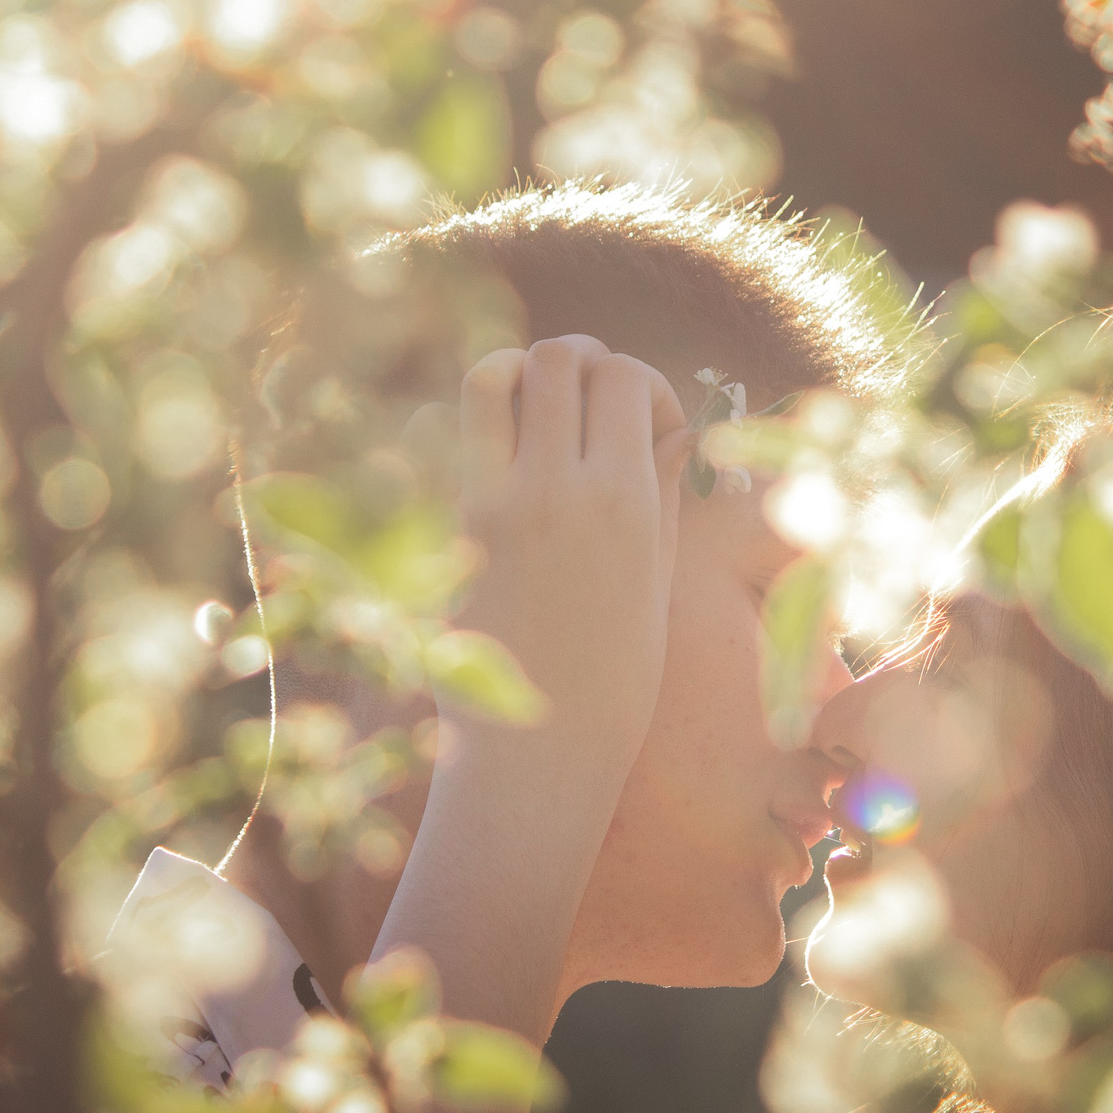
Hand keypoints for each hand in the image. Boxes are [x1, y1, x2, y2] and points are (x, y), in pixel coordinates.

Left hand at [448, 336, 690, 776]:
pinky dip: (464, 426)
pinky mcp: (438, 527)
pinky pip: (437, 435)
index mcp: (619, 499)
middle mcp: (549, 487)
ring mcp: (485, 503)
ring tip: (536, 410)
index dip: (641, 383)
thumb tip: (675, 428)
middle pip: (558, 358)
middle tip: (591, 403)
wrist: (536, 753)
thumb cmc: (616, 678)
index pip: (623, 376)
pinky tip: (492, 457)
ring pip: (489, 375)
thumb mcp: (657, 580)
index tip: (649, 425)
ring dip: (518, 374)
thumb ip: (661, 490)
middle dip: (583, 363)